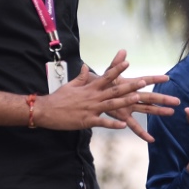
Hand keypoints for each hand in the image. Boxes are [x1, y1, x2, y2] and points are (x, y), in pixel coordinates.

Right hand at [37, 50, 178, 140]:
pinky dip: (113, 124)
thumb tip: (85, 67)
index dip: (117, 69)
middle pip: (114, 90)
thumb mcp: (70, 85)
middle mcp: (93, 97)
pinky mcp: (87, 121)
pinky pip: (103, 122)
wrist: (45, 110)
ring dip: (125, 101)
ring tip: (137, 98)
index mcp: (90, 88)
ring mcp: (91, 109)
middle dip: (129, 86)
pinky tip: (123, 125)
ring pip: (111, 104)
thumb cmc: (58, 98)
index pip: (106, 76)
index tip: (127, 62)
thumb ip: (81, 77)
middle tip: (142, 82)